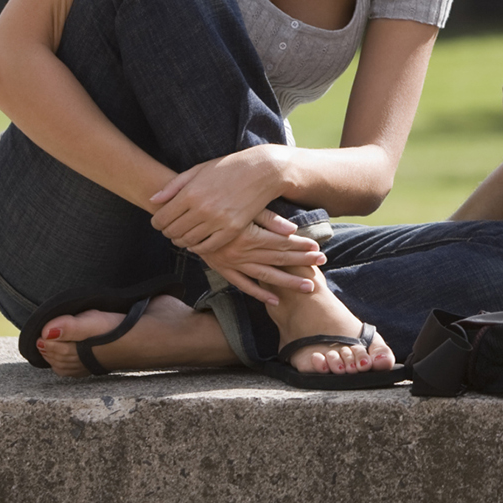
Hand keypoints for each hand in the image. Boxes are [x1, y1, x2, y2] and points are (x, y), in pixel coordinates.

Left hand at [149, 144, 290, 253]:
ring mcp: (218, 221)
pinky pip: (209, 247)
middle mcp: (202, 209)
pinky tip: (197, 243)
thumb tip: (153, 200)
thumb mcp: (198, 170)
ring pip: (189, 241)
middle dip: (167, 232)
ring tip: (182, 236)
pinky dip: (199, 248)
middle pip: (173, 232)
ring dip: (181, 241)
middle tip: (170, 230)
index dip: (157, 222)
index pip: (162, 218)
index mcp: (191, 193)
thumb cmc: (229, 168)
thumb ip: (173, 186)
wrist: (262, 171)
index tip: (159, 222)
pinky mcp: (233, 229)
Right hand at [190, 210, 325, 304]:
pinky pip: (242, 284)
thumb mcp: (241, 205)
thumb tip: (291, 229)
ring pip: (265, 276)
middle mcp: (239, 252)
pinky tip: (275, 300)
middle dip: (301, 263)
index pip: (281, 243)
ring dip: (287, 282)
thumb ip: (267, 218)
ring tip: (308, 287)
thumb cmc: (214, 202)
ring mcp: (230, 263)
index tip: (317, 248)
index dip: (300, 246)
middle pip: (278, 260)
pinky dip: (258, 294)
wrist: (180, 212)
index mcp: (246, 235)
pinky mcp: (221, 268)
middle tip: (322, 264)